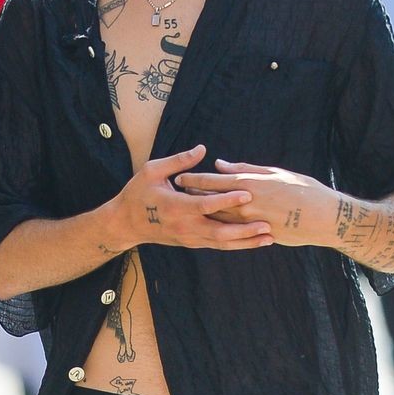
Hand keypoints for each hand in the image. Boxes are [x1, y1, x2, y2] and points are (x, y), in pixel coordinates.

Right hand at [109, 145, 273, 250]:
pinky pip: (217, 245)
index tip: (247, 193)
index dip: (227, 200)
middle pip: (219, 231)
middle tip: (266, 225)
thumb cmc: (137, 193)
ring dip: (246, 242)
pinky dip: (236, 244)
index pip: (205, 204)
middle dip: (244, 229)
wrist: (125, 224)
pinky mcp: (191, 243)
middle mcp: (184, 226)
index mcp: (175, 206)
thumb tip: (202, 149)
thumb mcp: (152, 171)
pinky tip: (253, 242)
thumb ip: (179, 161)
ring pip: (221, 243)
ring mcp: (188, 237)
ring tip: (268, 238)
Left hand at [177, 161, 332, 243]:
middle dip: (192, 198)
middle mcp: (246, 205)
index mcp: (250, 184)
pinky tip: (206, 227)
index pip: (214, 181)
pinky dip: (217, 229)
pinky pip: (231, 234)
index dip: (195, 180)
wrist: (324, 217)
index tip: (178, 178)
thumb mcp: (275, 173)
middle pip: (210, 201)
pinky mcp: (255, 236)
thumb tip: (221, 164)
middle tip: (175, 196)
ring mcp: (250, 223)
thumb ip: (245, 170)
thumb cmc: (303, 189)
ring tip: (185, 212)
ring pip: (217, 219)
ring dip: (200, 215)